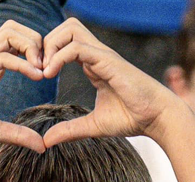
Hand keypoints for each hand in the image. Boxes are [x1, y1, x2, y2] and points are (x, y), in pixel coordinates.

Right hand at [0, 20, 46, 152]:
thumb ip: (18, 134)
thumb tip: (42, 146)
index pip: (18, 44)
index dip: (38, 53)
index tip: (50, 74)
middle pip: (15, 29)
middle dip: (38, 41)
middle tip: (49, 66)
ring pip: (9, 33)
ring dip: (31, 47)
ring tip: (42, 70)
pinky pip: (2, 57)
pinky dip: (22, 64)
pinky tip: (36, 76)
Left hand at [41, 18, 178, 146]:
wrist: (157, 118)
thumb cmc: (133, 119)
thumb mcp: (94, 126)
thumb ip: (70, 130)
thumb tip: (46, 141)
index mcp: (94, 65)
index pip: (65, 43)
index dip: (48, 54)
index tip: (37, 75)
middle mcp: (98, 54)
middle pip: (65, 27)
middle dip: (46, 42)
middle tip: (36, 68)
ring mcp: (103, 55)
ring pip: (70, 29)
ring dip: (51, 45)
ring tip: (43, 70)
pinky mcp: (107, 60)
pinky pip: (76, 47)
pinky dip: (59, 56)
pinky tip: (51, 73)